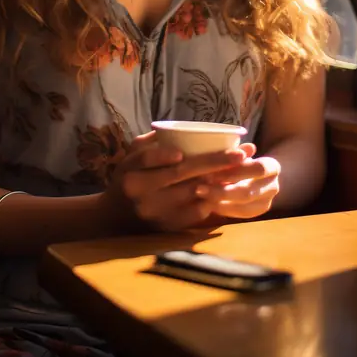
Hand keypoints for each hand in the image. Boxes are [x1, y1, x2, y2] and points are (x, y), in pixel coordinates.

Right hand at [101, 132, 249, 232]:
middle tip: (238, 154)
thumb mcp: (130, 158)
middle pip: (179, 174)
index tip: (182, 151)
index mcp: (131, 173)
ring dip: (219, 179)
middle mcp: (142, 194)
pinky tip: (226, 188)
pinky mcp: (170, 227)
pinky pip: (196, 212)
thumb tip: (179, 129)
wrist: (116, 218)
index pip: (147, 159)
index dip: (163, 155)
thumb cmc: (128, 179)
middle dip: (212, 162)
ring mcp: (158, 213)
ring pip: (193, 193)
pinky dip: (212, 198)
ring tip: (240, 169)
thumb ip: (150, 144)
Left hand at [198, 143, 280, 220]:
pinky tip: (207, 203)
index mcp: (273, 167)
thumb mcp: (239, 153)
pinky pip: (238, 214)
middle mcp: (274, 187)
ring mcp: (267, 203)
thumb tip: (237, 150)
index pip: (258, 169)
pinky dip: (222, 209)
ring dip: (219, 202)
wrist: (256, 174)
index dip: (235, 171)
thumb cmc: (241, 159)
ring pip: (243, 207)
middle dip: (222, 191)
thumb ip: (236, 153)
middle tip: (199, 188)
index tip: (212, 171)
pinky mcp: (257, 214)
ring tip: (201, 196)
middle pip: (248, 191)